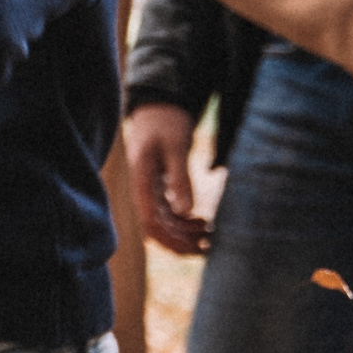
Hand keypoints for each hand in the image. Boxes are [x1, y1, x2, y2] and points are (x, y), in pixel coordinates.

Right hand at [125, 103, 211, 255]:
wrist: (159, 105)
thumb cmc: (166, 121)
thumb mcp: (176, 147)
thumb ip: (179, 179)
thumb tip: (185, 212)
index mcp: (142, 182)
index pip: (152, 223)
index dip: (173, 239)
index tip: (197, 244)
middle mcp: (143, 191)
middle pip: (156, 229)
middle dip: (180, 242)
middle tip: (208, 247)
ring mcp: (150, 191)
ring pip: (164, 223)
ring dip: (184, 234)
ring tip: (209, 234)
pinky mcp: (158, 188)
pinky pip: (168, 213)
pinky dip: (184, 222)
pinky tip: (202, 221)